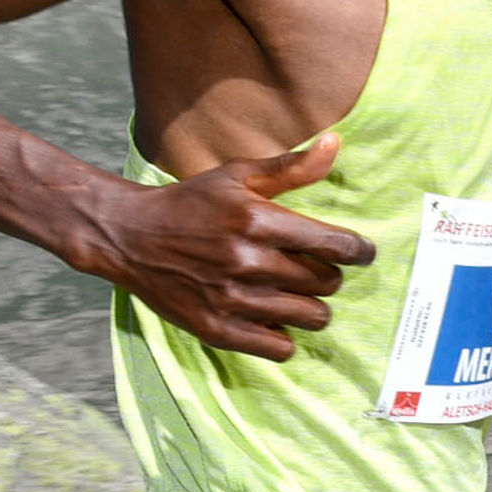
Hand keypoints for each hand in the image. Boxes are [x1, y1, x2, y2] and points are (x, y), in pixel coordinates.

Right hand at [87, 133, 372, 358]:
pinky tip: (272, 317)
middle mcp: (247, 261)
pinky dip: (283, 335)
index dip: (358, 251)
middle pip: (326, 283)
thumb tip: (334, 144)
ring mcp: (232, 299)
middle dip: (329, 276)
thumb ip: (290, 168)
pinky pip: (279, 347)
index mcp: (257, 220)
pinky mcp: (217, 329)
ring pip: (310, 317)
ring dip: (312, 307)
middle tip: (314, 270)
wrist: (129, 236)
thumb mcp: (237, 176)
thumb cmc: (190, 203)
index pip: (333, 245)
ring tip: (297, 296)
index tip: (362, 253)